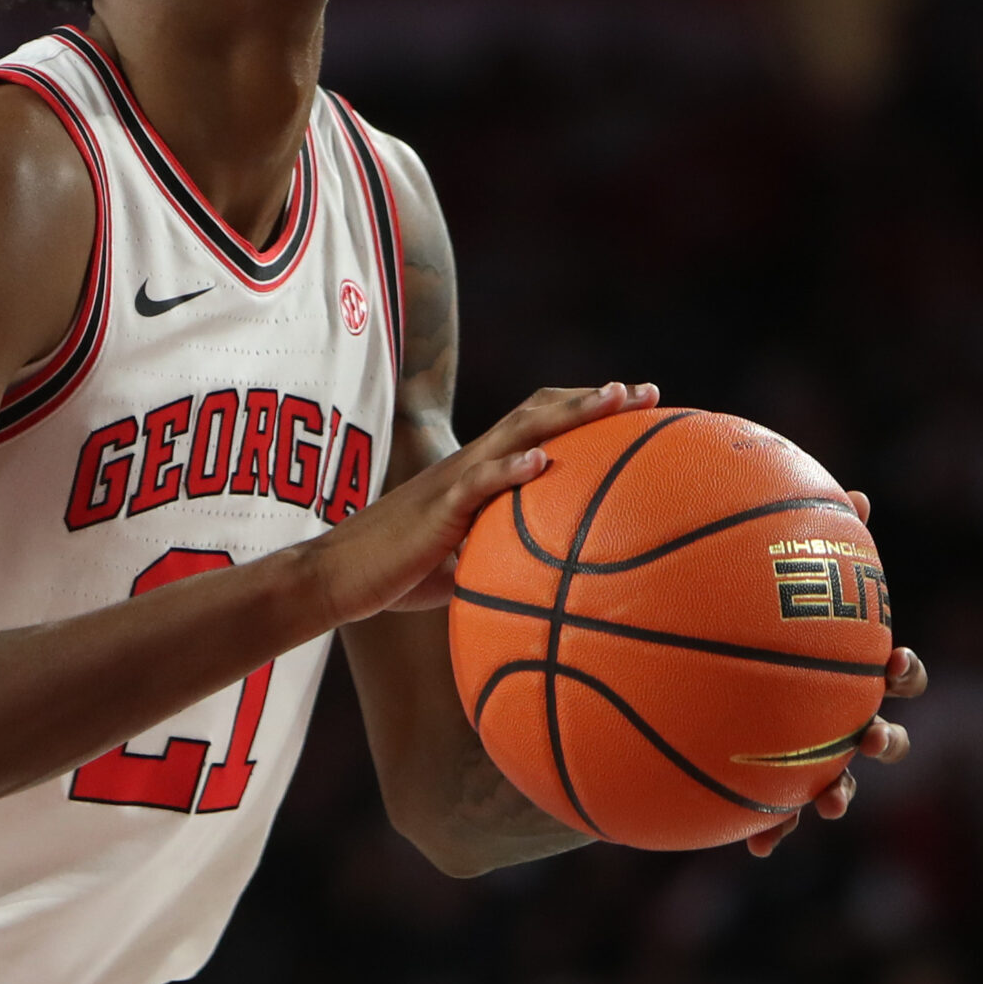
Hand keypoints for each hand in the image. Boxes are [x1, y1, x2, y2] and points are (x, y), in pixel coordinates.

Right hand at [317, 381, 659, 619]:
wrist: (336, 577)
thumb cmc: (394, 576)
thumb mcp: (459, 564)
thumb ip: (497, 561)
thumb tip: (545, 591)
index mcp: (476, 473)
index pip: (535, 426)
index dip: (581, 411)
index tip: (634, 407)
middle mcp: (469, 464)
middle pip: (537, 413)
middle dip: (594, 400)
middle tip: (646, 392)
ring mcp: (454, 481)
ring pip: (518, 432)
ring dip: (568, 415)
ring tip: (612, 402)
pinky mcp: (437, 507)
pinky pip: (479, 482)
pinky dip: (511, 469)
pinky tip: (542, 463)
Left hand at [747, 490, 926, 857]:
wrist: (699, 670)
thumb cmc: (748, 609)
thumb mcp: (778, 571)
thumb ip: (813, 535)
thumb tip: (855, 493)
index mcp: (843, 663)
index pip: (892, 666)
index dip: (902, 666)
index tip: (893, 659)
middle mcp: (838, 709)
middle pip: (882, 729)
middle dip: (884, 736)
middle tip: (870, 734)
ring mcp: (810, 749)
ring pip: (839, 779)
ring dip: (840, 791)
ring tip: (830, 800)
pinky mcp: (773, 783)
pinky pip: (777, 810)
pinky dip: (774, 829)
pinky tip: (757, 846)